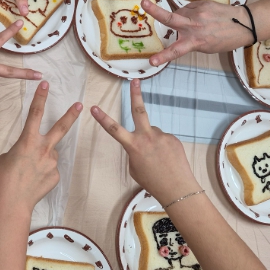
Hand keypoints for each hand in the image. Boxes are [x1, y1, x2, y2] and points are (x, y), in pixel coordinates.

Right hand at [0, 82, 81, 213]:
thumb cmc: (4, 179)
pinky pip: (50, 170)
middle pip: (60, 128)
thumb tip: (32, 152)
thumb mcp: (8, 157)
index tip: (46, 84)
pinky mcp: (56, 175)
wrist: (13, 202)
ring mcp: (52, 163)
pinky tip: (34, 181)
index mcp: (27, 141)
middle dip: (71, 115)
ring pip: (50, 154)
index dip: (40, 97)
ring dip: (42, 158)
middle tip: (80, 105)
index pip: (35, 113)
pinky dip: (43, 173)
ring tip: (29, 172)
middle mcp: (43, 149)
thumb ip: (23, 149)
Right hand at [91, 79, 197, 205]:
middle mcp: (146, 137)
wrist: (177, 188)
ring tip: (159, 158)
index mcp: (133, 146)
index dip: (102, 118)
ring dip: (153, 141)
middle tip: (135, 80)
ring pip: (153, 133)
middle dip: (136, 94)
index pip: (113, 130)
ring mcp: (161, 136)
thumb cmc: (152, 181)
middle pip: (139, 111)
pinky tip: (167, 158)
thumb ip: (134, 151)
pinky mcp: (173, 138)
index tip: (93, 107)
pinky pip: (164, 139)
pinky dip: (163, 147)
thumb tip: (141, 140)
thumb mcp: (134, 168)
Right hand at [141, 0, 253, 66]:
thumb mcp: (206, 46)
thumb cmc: (224, 39)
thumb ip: (190, 38)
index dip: (163, 56)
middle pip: (171, 18)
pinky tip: (200, 16)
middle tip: (143, 3)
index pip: (176, 51)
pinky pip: (189, 7)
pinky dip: (190, 12)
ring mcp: (199, 12)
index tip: (152, 61)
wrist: (244, 23)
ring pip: (179, 12)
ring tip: (193, 21)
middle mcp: (194, 26)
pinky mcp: (203, 3)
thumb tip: (178, 28)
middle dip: (155, 11)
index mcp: (195, 41)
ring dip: (180, 16)